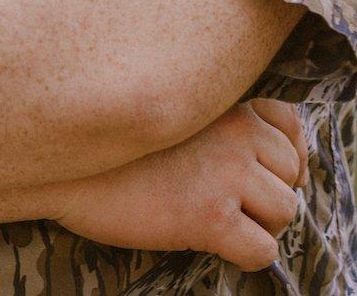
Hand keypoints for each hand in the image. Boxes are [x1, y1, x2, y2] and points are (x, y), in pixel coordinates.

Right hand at [48, 98, 307, 272]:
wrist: (65, 167)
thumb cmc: (110, 143)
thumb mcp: (170, 111)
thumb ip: (213, 120)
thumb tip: (253, 159)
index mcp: (226, 102)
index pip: (291, 125)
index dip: (286, 155)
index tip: (263, 173)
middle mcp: (236, 131)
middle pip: (291, 173)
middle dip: (267, 193)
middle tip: (229, 203)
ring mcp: (226, 173)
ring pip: (284, 211)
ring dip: (259, 224)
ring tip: (219, 223)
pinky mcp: (211, 217)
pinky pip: (262, 249)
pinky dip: (247, 256)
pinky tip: (215, 245)